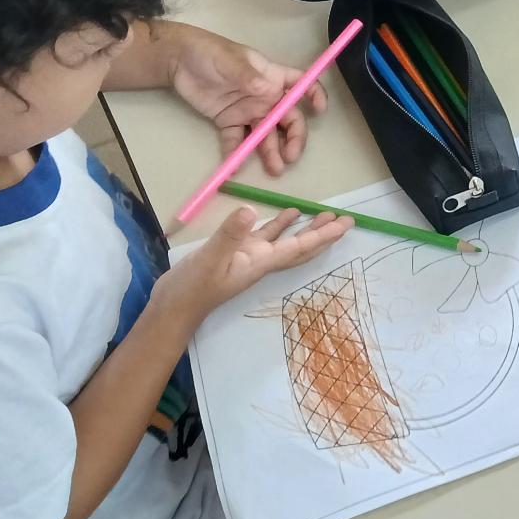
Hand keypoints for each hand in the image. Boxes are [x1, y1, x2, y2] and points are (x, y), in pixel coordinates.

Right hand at [160, 206, 350, 314]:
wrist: (173, 308)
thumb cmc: (192, 289)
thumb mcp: (210, 259)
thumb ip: (230, 235)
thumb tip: (249, 211)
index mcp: (261, 262)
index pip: (299, 247)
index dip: (323, 235)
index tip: (346, 226)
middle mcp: (261, 260)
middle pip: (300, 246)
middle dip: (323, 234)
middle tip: (345, 220)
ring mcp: (248, 257)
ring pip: (284, 240)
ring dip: (303, 228)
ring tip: (322, 213)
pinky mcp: (234, 253)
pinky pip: (263, 237)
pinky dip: (276, 226)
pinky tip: (285, 214)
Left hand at [168, 26, 327, 174]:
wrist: (178, 61)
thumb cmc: (210, 53)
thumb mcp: (231, 62)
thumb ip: (250, 77)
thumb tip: (269, 91)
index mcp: (272, 78)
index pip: (301, 85)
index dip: (313, 96)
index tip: (318, 111)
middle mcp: (265, 97)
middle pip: (287, 119)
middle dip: (293, 138)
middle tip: (290, 156)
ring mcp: (247, 111)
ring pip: (265, 134)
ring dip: (270, 152)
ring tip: (273, 169)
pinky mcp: (228, 122)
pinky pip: (236, 140)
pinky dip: (236, 153)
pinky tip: (235, 165)